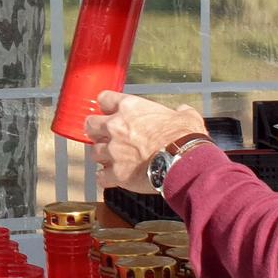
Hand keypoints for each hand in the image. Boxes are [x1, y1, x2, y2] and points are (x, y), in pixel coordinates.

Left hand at [85, 91, 208, 192]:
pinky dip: (106, 178)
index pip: (105, 99)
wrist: (184, 163)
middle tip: (103, 135)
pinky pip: (101, 177)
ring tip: (113, 159)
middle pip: (90, 125)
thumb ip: (179, 112)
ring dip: (102, 155)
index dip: (107, 105)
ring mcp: (113, 151)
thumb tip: (182, 112)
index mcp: (130, 108)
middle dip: (96, 130)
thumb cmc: (185, 138)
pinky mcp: (115, 173)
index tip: (109, 110)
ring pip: (94, 152)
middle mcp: (116, 127)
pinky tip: (112, 177)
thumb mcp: (186, 116)